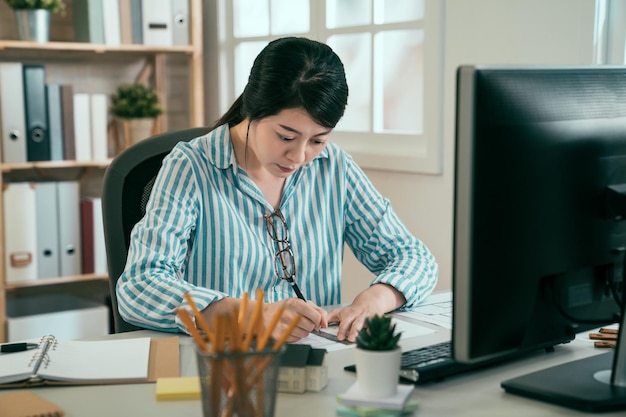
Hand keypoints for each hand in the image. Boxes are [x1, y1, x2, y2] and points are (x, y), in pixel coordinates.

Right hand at [201, 297, 327, 343]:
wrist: (262, 315)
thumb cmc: (284, 308)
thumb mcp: (299, 303)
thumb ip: (316, 309)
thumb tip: (325, 322)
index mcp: (295, 303)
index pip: (316, 316)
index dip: (318, 320)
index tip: (316, 321)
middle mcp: (289, 314)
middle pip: (311, 327)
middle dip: (309, 326)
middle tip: (301, 321)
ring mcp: (283, 325)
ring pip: (304, 334)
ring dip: (302, 331)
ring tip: (293, 325)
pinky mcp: (279, 335)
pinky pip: (296, 339)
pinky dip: (295, 336)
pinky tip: (288, 329)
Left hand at [326, 283, 405, 341]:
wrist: (369, 302)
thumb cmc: (352, 310)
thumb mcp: (339, 312)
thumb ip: (329, 318)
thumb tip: (319, 325)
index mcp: (348, 315)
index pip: (345, 323)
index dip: (342, 330)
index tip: (340, 337)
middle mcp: (358, 317)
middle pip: (355, 325)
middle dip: (353, 332)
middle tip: (350, 339)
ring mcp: (367, 319)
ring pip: (365, 326)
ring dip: (363, 333)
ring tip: (360, 340)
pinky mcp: (375, 321)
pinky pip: (376, 327)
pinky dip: (374, 332)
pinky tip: (373, 338)